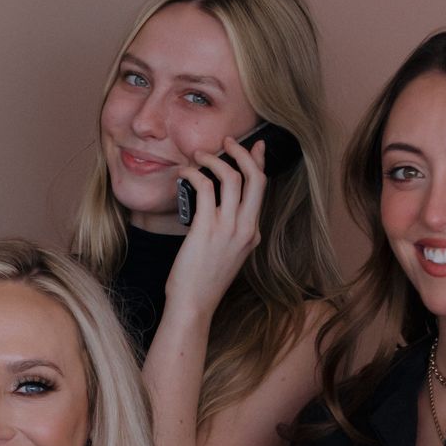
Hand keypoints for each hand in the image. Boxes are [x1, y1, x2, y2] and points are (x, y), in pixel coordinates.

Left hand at [165, 134, 267, 317]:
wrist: (193, 304)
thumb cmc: (203, 282)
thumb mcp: (228, 256)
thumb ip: (232, 234)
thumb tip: (223, 212)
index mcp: (253, 233)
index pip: (262, 189)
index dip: (259, 162)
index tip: (255, 146)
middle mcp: (246, 228)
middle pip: (255, 178)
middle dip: (242, 153)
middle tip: (226, 141)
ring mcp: (228, 228)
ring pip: (231, 178)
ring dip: (213, 160)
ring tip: (197, 155)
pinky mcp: (207, 228)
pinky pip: (204, 188)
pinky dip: (193, 174)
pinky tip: (183, 173)